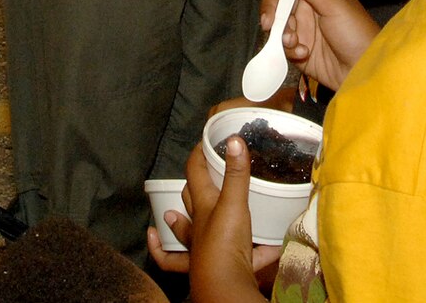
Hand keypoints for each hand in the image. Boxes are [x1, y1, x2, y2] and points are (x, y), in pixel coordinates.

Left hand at [170, 137, 274, 302]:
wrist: (224, 286)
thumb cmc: (224, 242)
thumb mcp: (234, 204)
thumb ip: (237, 174)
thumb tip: (234, 140)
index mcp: (203, 206)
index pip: (195, 173)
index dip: (197, 156)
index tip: (205, 143)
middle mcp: (200, 226)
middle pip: (189, 202)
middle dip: (191, 188)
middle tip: (198, 177)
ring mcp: (204, 248)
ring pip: (186, 235)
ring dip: (180, 225)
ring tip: (174, 217)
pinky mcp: (218, 268)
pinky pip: (222, 265)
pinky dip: (234, 259)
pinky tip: (251, 250)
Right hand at [270, 0, 377, 92]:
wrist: (362, 70)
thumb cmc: (357, 33)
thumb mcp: (336, 5)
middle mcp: (309, 6)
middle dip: (271, 7)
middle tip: (269, 21)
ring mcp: (304, 28)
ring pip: (278, 22)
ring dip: (281, 31)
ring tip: (293, 41)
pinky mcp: (299, 49)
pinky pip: (284, 45)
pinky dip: (289, 48)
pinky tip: (304, 53)